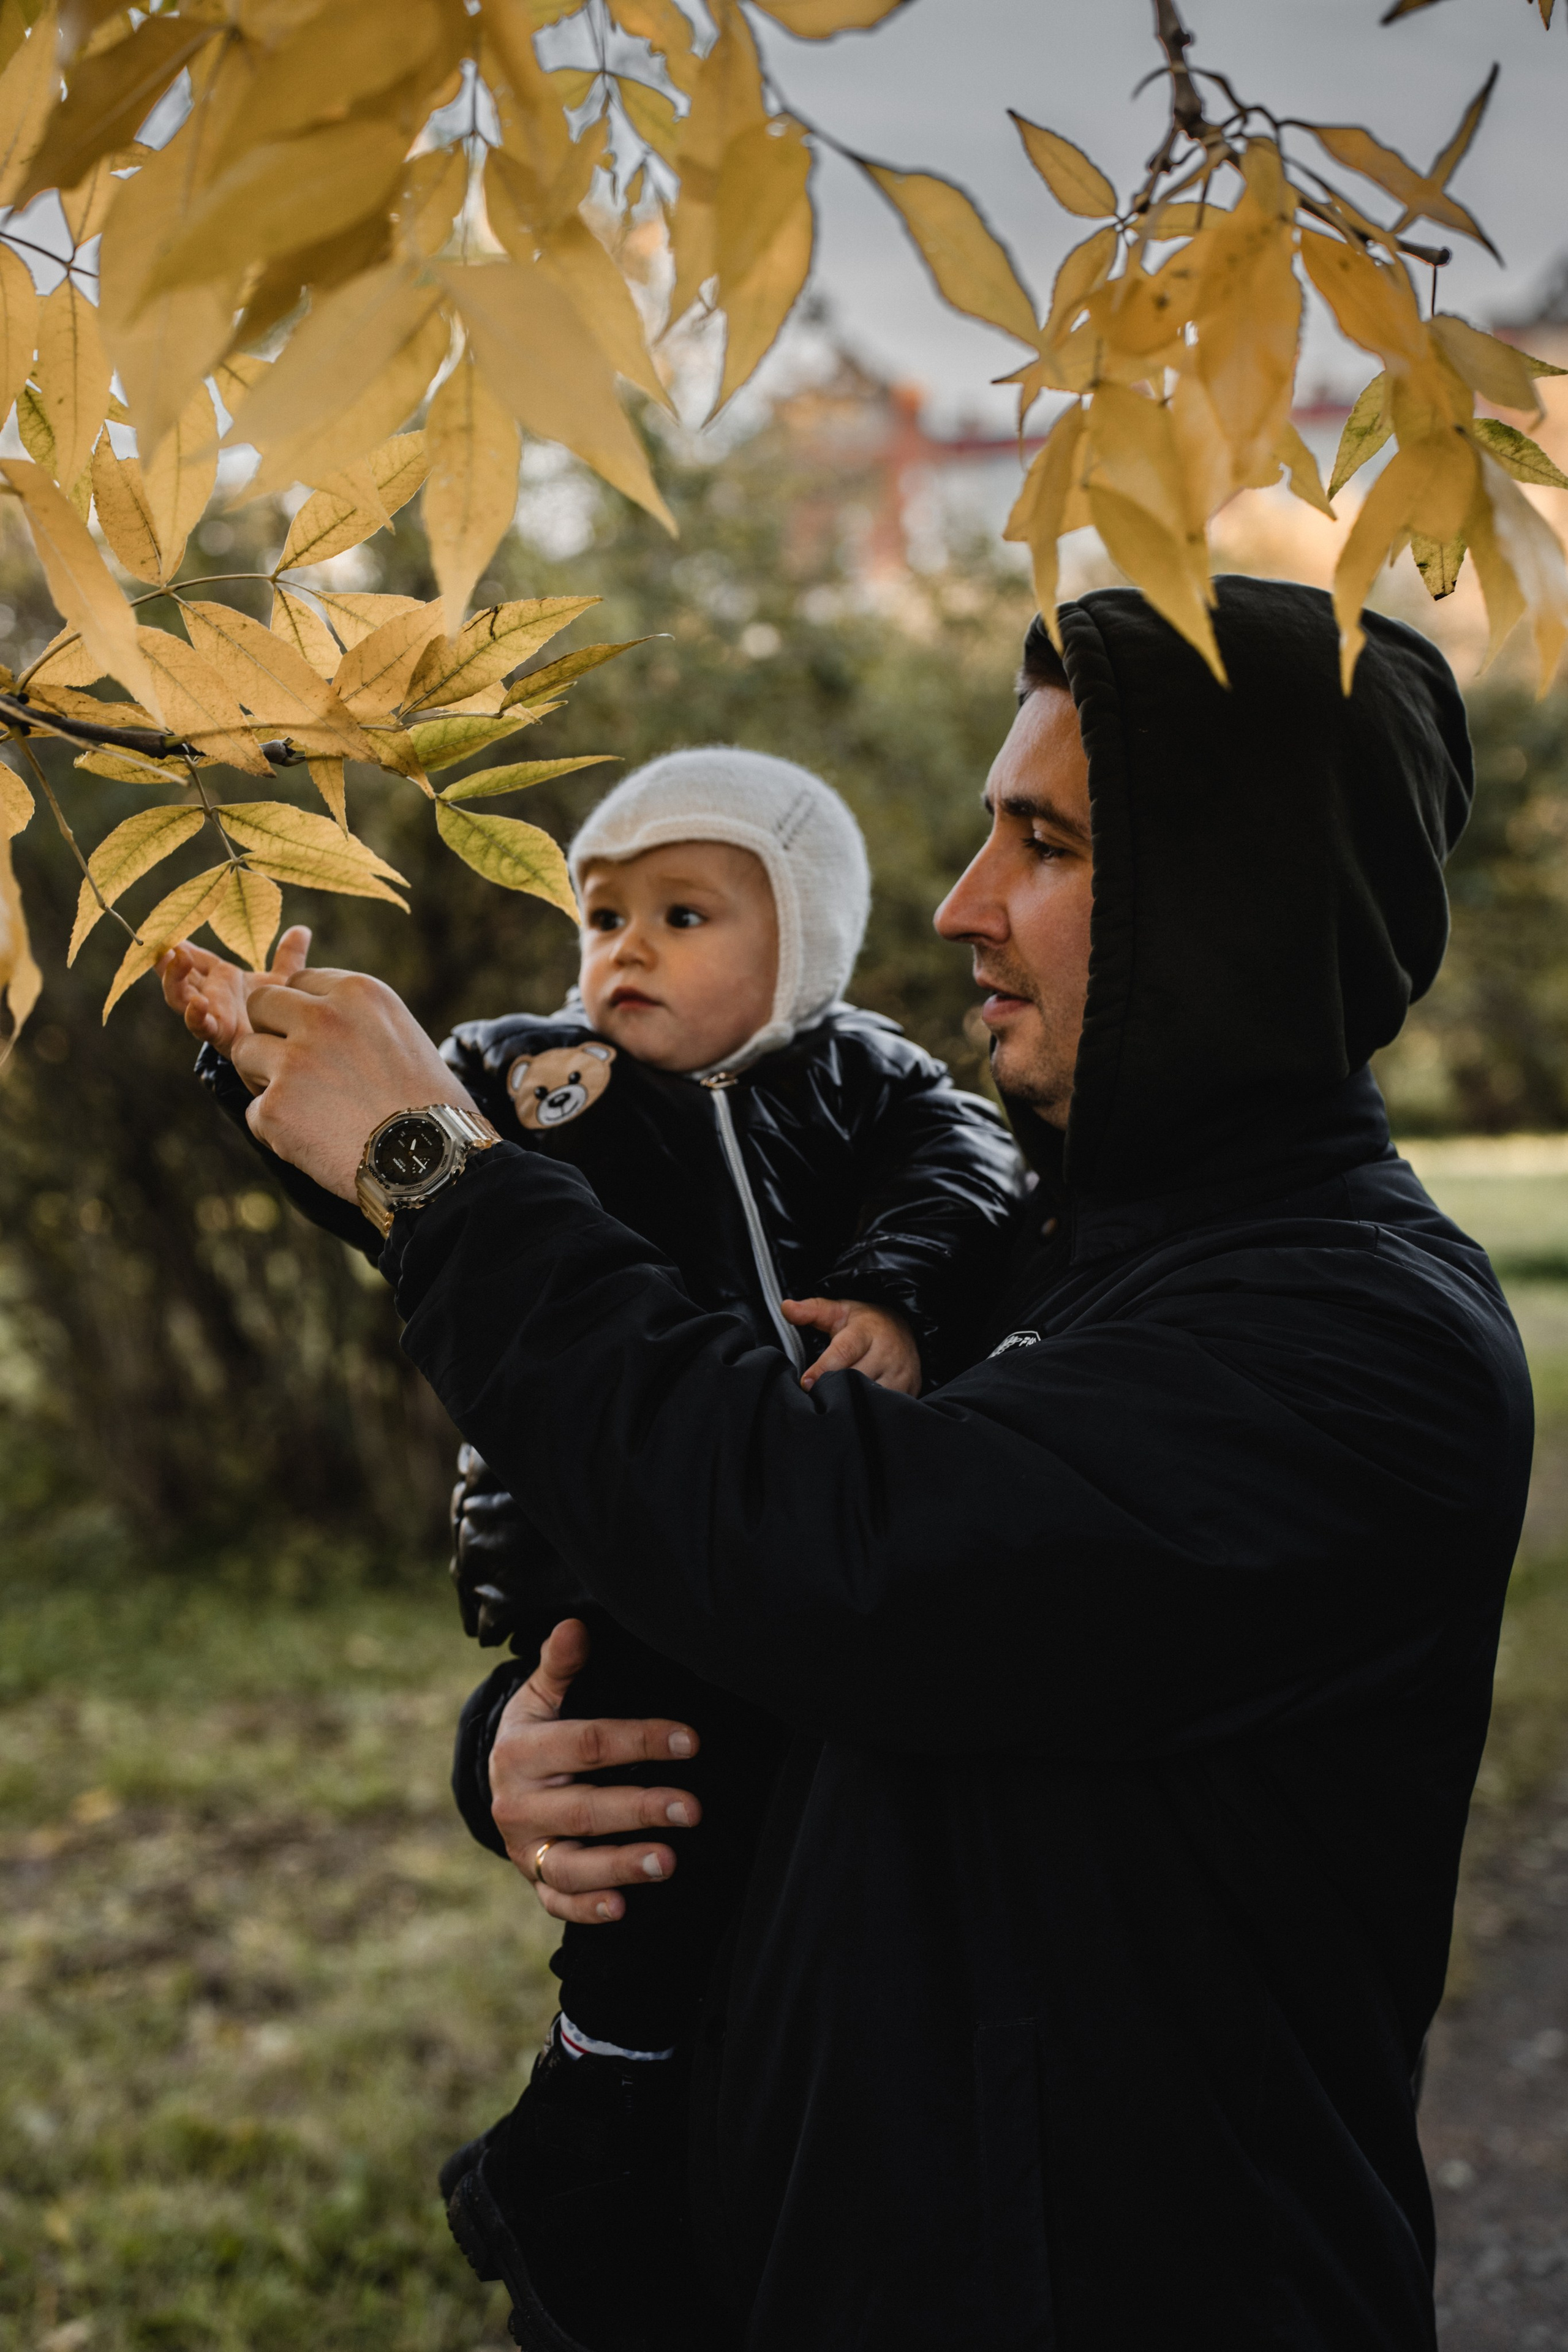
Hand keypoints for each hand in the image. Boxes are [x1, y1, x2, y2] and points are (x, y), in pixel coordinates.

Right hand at [157, 925, 313, 1065]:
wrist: (284, 1051)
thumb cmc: (276, 1014)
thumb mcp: (283, 982)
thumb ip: (289, 957)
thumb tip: (301, 930)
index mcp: (221, 979)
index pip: (195, 957)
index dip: (180, 943)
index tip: (167, 924)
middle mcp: (211, 995)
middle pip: (177, 975)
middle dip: (165, 958)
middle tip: (160, 938)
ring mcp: (211, 1014)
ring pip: (179, 997)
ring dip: (173, 978)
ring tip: (175, 958)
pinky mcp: (219, 1035)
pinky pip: (200, 1026)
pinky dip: (195, 1015)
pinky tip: (197, 1003)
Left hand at [232, 966, 477, 1199]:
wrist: (435, 1164)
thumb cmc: (432, 1109)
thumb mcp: (404, 1039)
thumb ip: (357, 1022)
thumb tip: (316, 1024)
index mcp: (360, 992)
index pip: (300, 981)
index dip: (303, 1014)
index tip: (319, 1041)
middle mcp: (323, 1017)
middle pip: (262, 1003)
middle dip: (271, 1033)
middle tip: (295, 1069)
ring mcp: (295, 1061)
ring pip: (245, 1053)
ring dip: (264, 1079)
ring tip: (304, 1109)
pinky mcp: (276, 1107)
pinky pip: (255, 1111)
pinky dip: (276, 1130)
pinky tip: (316, 1143)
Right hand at [489, 1619, 701, 1926]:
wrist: (497, 1782)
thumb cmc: (536, 1732)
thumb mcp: (540, 1695)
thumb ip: (560, 1664)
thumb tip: (576, 1625)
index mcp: (521, 1752)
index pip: (587, 1744)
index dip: (640, 1741)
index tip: (690, 1741)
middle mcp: (517, 1805)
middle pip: (585, 1808)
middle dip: (640, 1808)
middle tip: (693, 1808)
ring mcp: (525, 1848)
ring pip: (572, 1864)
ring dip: (621, 1865)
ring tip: (669, 1861)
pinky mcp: (534, 1880)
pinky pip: (558, 1902)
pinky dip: (588, 1909)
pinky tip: (624, 1907)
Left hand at [780, 1296, 921, 1393]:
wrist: (906, 1330)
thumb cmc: (865, 1324)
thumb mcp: (839, 1311)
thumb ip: (812, 1310)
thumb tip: (786, 1307)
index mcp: (868, 1331)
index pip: (844, 1352)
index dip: (823, 1369)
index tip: (806, 1382)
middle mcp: (887, 1353)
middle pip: (855, 1378)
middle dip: (834, 1387)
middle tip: (817, 1393)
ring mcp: (901, 1374)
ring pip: (870, 1396)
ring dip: (851, 1401)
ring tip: (836, 1400)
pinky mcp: (909, 1391)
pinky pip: (884, 1407)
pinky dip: (867, 1409)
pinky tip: (855, 1406)